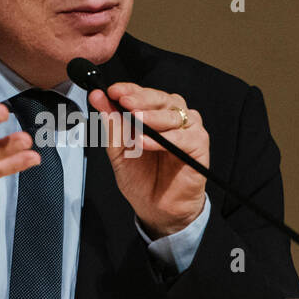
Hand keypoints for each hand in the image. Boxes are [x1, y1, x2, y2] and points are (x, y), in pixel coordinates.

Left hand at [87, 82, 207, 237]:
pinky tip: (146, 142)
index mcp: (154, 114)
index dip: (129, 89)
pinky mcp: (199, 146)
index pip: (143, 94)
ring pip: (174, 115)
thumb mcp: (119, 151)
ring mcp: (188, 130)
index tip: (112, 91)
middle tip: (124, 102)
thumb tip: (99, 98)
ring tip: (136, 122)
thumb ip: (112, 124)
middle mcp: (173, 118)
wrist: (156, 208)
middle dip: (141, 98)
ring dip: (152, 117)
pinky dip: (164, 139)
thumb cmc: (142, 179)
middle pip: (161, 98)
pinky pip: (183, 137)